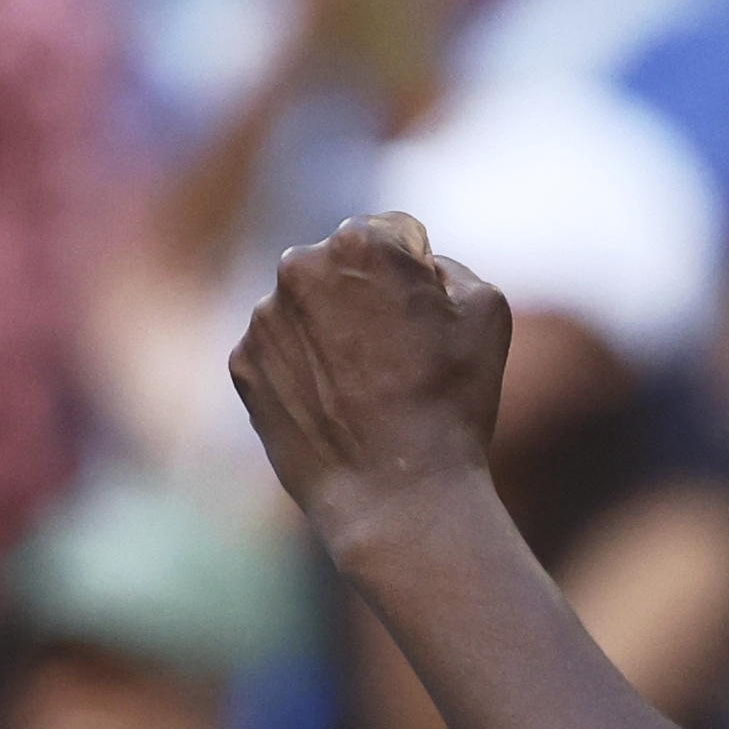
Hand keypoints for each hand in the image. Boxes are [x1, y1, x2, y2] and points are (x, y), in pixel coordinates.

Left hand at [230, 214, 512, 549]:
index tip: (426, 321)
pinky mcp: (243, 364)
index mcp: (361, 242)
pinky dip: (303, 369)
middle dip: (367, 295)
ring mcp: (263, 317)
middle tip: (396, 355)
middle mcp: (299, 266)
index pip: (395, 233)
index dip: (419, 276)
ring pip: (307, 306)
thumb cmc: (451, 402)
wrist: (396, 495)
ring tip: (366, 389)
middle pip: (343, 265)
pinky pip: (280, 350)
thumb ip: (451, 265)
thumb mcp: (486, 310)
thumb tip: (418, 268)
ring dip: (332, 330)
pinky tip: (335, 407)